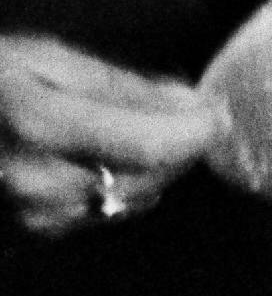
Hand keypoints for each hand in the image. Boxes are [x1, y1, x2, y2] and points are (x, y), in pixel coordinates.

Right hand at [0, 33, 216, 238]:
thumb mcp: (37, 60)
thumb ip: (114, 84)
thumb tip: (185, 99)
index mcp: (42, 128)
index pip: (154, 145)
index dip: (197, 129)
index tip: (216, 109)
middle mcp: (41, 183)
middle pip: (151, 176)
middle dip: (176, 146)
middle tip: (182, 114)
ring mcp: (33, 216)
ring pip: (132, 199)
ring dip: (151, 169)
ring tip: (139, 132)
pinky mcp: (31, 234)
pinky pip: (101, 213)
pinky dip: (116, 187)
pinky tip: (98, 160)